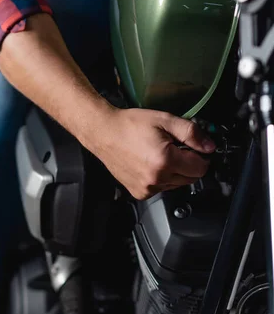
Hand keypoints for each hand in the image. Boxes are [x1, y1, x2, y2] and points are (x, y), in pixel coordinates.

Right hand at [91, 107, 215, 199]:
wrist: (104, 133)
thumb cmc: (129, 125)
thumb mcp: (165, 120)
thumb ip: (191, 133)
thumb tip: (209, 146)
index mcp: (165, 161)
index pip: (201, 168)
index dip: (201, 156)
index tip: (195, 147)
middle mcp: (157, 178)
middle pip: (190, 178)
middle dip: (189, 164)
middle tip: (176, 148)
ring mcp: (147, 188)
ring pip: (177, 184)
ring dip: (175, 172)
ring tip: (160, 154)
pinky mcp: (139, 192)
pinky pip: (161, 188)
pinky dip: (162, 178)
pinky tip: (151, 164)